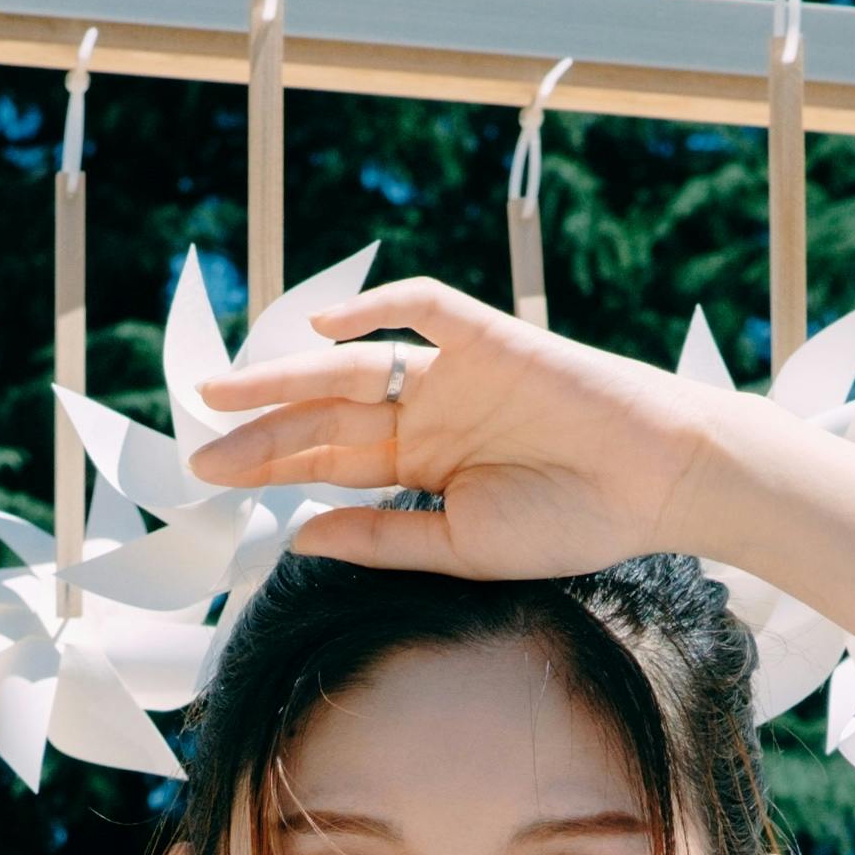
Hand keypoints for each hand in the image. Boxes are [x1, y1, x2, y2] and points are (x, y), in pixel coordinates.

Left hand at [187, 278, 721, 579]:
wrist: (658, 483)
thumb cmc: (572, 522)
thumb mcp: (460, 547)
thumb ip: (383, 538)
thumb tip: (299, 533)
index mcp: (421, 464)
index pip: (329, 460)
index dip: (269, 466)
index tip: (211, 479)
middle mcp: (429, 413)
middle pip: (327, 413)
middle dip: (260, 427)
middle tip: (196, 440)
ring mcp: (455, 372)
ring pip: (354, 363)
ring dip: (288, 376)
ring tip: (225, 392)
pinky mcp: (490, 337)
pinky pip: (424, 308)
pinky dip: (376, 308)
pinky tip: (324, 328)